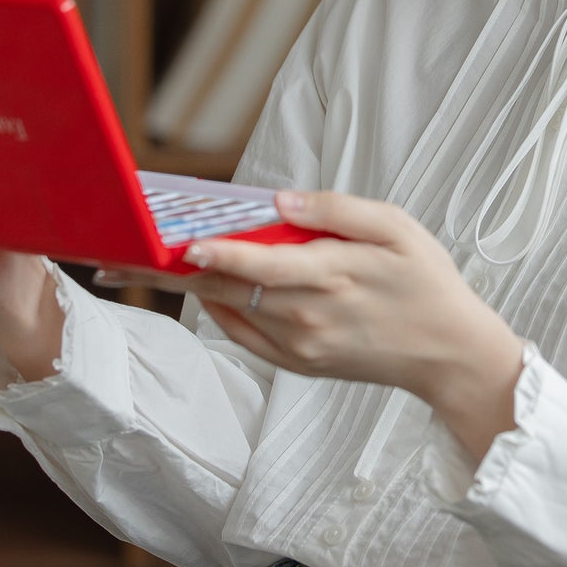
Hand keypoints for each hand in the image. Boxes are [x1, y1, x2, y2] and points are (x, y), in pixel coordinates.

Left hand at [96, 187, 527, 459]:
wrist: (449, 355)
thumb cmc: (426, 282)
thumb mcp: (398, 228)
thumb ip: (336, 210)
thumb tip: (279, 202)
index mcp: (333, 278)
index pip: (260, 265)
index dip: (217, 254)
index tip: (179, 243)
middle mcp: (307, 317)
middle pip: (226, 289)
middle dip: (172, 270)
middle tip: (117, 253)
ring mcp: (299, 346)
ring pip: (227, 311)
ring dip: (186, 288)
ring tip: (141, 265)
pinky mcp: (297, 364)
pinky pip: (243, 335)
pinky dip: (217, 310)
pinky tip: (198, 290)